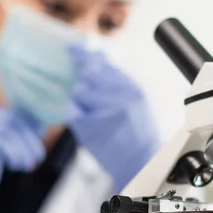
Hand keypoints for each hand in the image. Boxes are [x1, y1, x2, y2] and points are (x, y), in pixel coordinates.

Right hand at [0, 108, 44, 212]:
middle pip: (10, 117)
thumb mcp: (2, 153)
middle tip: (38, 156)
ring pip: (8, 128)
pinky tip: (16, 167)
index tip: (41, 137)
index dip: (29, 123)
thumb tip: (41, 125)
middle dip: (30, 136)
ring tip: (28, 165)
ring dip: (25, 147)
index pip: (9, 111)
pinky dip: (16, 153)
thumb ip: (15, 136)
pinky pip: (2, 141)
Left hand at [68, 46, 160, 190]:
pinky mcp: (92, 126)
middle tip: (83, 91)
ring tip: (93, 115)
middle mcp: (121, 95)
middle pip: (89, 73)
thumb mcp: (136, 102)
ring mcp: (106, 110)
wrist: (141, 164)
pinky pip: (73, 112)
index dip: (85, 54)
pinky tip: (88, 124)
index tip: (72, 48)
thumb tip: (95, 62)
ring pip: (79, 91)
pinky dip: (75, 116)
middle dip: (84, 81)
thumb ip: (117, 83)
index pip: (104, 60)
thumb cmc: (138, 136)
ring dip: (80, 101)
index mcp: (132, 87)